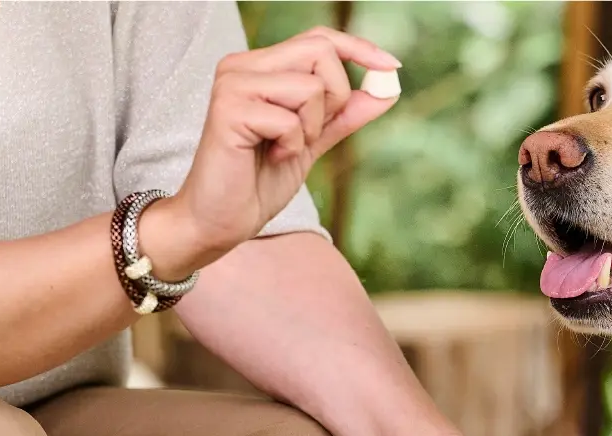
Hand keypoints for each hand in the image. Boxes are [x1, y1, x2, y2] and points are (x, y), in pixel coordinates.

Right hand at [145, 27, 401, 277]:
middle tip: (309, 134)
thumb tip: (388, 85)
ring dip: (311, 128)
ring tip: (282, 148)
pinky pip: (291, 120)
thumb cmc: (259, 181)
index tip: (392, 66)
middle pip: (321, 52)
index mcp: (260, 66)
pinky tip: (269, 157)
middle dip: (335, 98)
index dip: (359, 48)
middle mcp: (242, 66)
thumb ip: (346, 113)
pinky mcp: (228, 109)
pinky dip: (292, 145)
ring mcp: (233, 84)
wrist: (219, 221)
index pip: (319, 38)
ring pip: (310, 88)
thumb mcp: (314, 141)